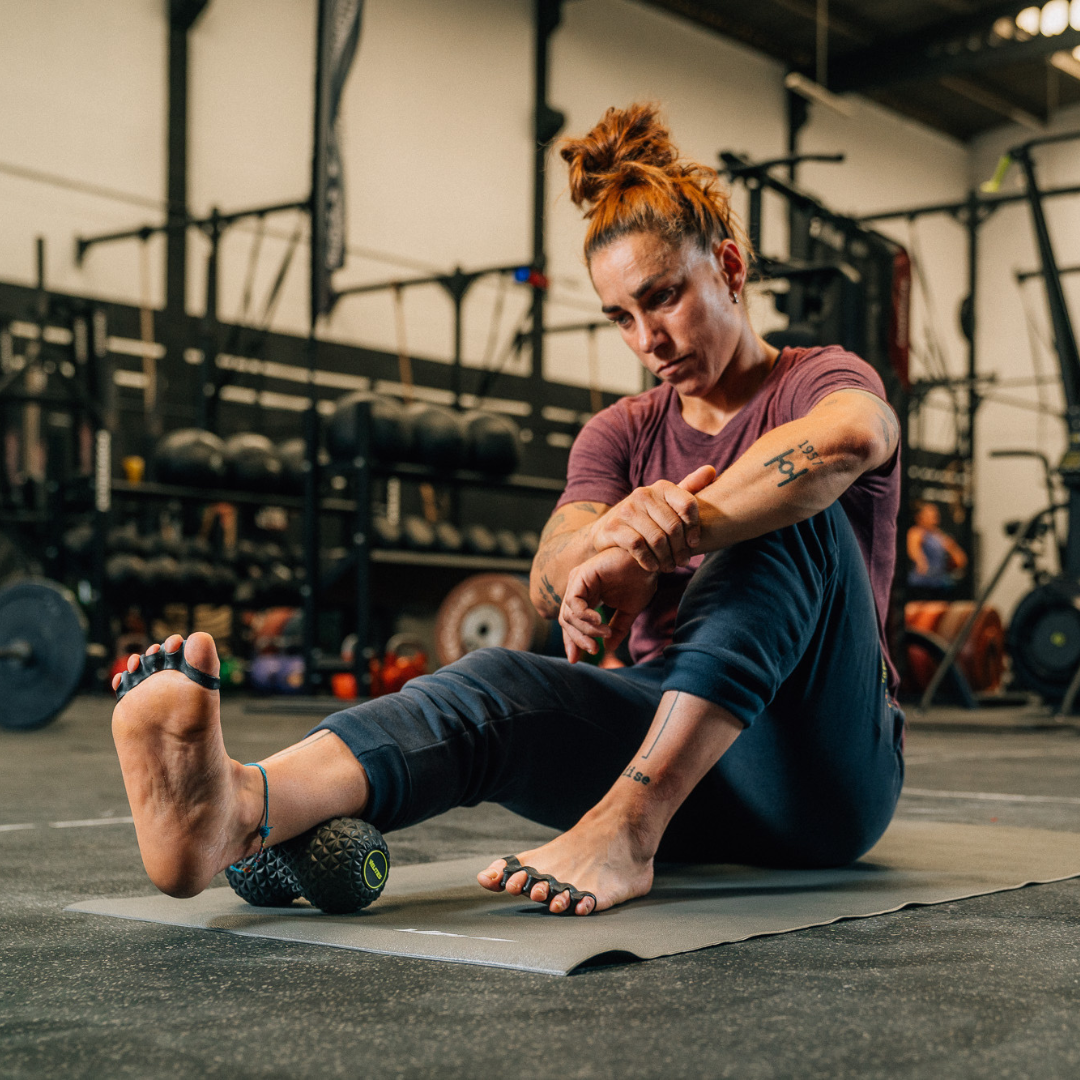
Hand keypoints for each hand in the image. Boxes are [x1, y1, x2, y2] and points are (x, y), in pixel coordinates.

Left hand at [559, 547, 658, 663]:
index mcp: (587, 596)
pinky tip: (600, 621)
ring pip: (568, 614)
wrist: (650, 561)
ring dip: (586, 629)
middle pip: (566, 621)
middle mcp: (578, 588)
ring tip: (606, 632)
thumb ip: (617, 629)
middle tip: (594, 650)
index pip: (571, 622)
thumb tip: (607, 647)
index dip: (572, 641)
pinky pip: (573, 602)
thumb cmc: (640, 580)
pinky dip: (585, 616)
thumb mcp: (628, 611)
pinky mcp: (581, 575)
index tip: (576, 660)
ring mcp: (578, 581)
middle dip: (577, 639)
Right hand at [591, 465, 715, 572]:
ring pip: (657, 539)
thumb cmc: (646, 518)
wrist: (609, 530)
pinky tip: (653, 567)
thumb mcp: (666, 503)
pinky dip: (649, 560)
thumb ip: (689, 488)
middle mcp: (643, 494)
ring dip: (666, 558)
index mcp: (661, 487)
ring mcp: (627, 510)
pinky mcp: (613, 527)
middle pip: (673, 526)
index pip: (688, 504)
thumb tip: (711, 470)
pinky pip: (638, 546)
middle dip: (681, 549)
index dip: (694, 527)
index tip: (694, 543)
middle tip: (683, 562)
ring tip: (669, 567)